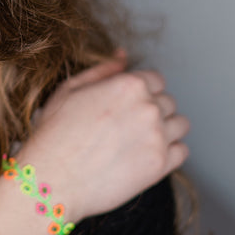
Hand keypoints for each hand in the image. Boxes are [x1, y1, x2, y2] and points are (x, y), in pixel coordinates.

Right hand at [20, 53, 189, 221]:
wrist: (53, 178)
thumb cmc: (55, 133)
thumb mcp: (69, 90)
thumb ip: (102, 70)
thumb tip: (122, 56)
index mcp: (128, 85)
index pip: (155, 79)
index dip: (140, 90)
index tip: (127, 103)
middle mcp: (148, 108)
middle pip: (168, 101)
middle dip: (151, 108)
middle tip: (126, 124)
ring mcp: (157, 137)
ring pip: (179, 125)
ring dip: (164, 129)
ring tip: (137, 139)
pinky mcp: (161, 166)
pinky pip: (181, 151)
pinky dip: (168, 152)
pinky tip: (144, 154)